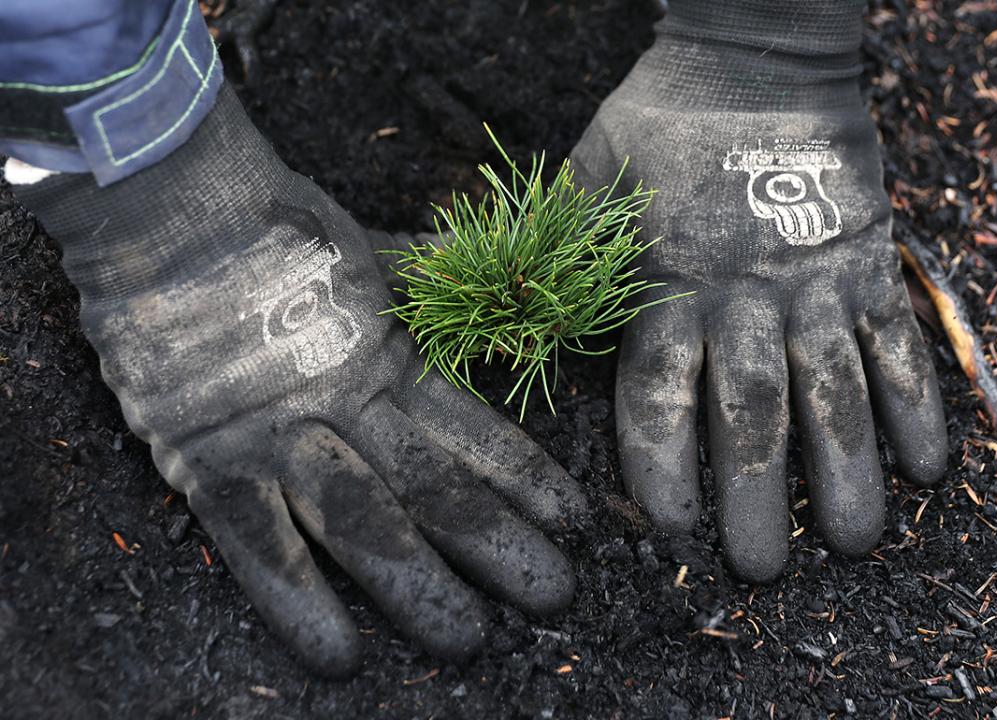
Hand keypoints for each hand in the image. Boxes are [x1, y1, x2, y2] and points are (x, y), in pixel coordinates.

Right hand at [10, 85, 584, 674]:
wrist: (174, 207)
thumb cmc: (280, 228)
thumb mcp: (375, 255)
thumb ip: (437, 281)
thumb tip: (505, 271)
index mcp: (390, 357)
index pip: (476, 432)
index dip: (529, 480)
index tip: (576, 524)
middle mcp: (346, 406)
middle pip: (436, 491)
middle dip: (499, 549)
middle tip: (554, 597)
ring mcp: (279, 439)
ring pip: (363, 527)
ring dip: (421, 589)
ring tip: (472, 640)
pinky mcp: (209, 463)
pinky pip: (257, 545)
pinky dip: (299, 602)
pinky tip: (341, 656)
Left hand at [570, 14, 946, 581]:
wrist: (749, 62)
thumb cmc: (651, 129)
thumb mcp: (581, 186)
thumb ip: (547, 258)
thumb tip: (477, 303)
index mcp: (660, 287)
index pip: (656, 396)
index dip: (661, 466)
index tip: (668, 527)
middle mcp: (739, 297)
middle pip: (747, 411)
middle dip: (754, 494)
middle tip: (759, 569)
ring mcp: (810, 284)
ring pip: (831, 391)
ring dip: (844, 470)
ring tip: (850, 541)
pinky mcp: (865, 263)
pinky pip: (896, 343)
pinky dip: (914, 403)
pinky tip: (926, 468)